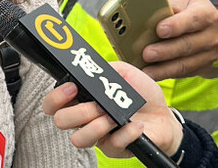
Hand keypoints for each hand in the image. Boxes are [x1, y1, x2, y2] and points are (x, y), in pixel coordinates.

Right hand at [40, 62, 182, 156]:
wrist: (163, 116)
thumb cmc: (142, 95)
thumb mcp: (124, 72)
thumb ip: (105, 69)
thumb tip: (93, 69)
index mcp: (82, 99)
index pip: (53, 103)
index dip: (56, 97)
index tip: (72, 87)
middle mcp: (85, 119)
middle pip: (61, 121)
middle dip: (79, 111)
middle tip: (98, 105)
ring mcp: (98, 135)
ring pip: (79, 139)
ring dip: (97, 125)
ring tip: (115, 117)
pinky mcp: (113, 149)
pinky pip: (111, 145)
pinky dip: (126, 133)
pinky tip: (137, 126)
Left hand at [141, 0, 217, 80]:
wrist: (210, 30)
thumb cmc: (188, 12)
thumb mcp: (182, 2)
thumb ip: (167, 6)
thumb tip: (146, 13)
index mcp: (206, 14)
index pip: (193, 19)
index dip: (176, 25)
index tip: (160, 30)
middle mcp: (211, 36)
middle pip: (187, 45)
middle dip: (165, 51)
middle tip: (146, 53)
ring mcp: (209, 55)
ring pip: (185, 64)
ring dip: (164, 69)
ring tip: (146, 71)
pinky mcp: (201, 68)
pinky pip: (182, 73)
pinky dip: (165, 74)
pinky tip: (151, 76)